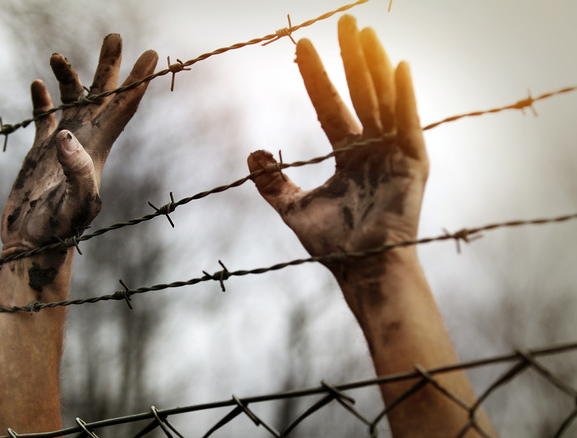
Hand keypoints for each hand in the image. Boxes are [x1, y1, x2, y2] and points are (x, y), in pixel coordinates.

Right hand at [1, 34, 157, 256]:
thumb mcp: (72, 202)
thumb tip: (66, 136)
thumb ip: (74, 170)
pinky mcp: (41, 154)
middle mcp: (85, 143)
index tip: (151, 54)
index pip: (124, 108)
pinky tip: (38, 84)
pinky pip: (44, 119)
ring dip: (70, 78)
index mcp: (99, 149)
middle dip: (110, 66)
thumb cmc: (57, 231)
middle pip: (103, 97)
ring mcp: (63, 147)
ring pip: (72, 102)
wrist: (33, 245)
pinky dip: (43, 101)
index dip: (138, 80)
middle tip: (115, 36)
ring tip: (59, 56)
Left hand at [248, 15, 427, 275]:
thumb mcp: (294, 209)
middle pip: (358, 94)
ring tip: (364, 33)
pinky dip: (406, 97)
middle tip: (344, 22)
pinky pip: (409, 124)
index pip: (328, 107)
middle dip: (350, 59)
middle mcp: (372, 150)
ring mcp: (394, 155)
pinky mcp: (413, 165)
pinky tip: (399, 67)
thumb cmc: (334, 246)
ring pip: (382, 100)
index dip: (315, 77)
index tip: (302, 46)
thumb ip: (274, 183)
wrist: (362, 270)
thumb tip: (251, 152)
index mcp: (348, 157)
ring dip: (375, 66)